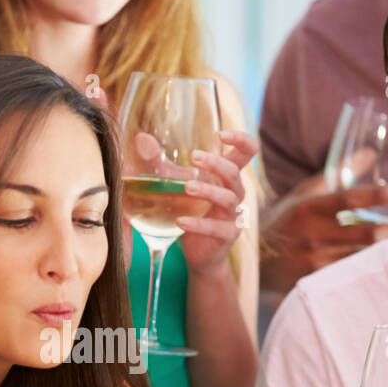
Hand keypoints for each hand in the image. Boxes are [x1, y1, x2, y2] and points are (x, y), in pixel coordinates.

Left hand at [134, 129, 256, 276]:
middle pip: (234, 172)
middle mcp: (235, 193)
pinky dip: (198, 224)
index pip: (247, 152)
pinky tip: (180, 221)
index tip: (220, 134)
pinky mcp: (227, 235)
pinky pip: (217, 228)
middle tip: (193, 157)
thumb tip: (140, 138)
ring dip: (208, 190)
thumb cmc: (190, 210)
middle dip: (216, 163)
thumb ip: (159, 163)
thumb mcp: (173, 184)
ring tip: (187, 187)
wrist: (198, 252)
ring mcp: (233, 215)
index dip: (241, 139)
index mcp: (227, 176)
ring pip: (228, 198)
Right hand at [262, 164, 387, 291]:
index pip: (347, 199)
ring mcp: (314, 261)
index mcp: (309, 208)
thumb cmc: (284, 221)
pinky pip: (350, 276)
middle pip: (364, 234)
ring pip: (362, 258)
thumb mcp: (304, 193)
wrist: (254, 259)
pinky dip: (371, 270)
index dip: (375, 196)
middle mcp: (312, 235)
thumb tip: (370, 152)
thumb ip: (337, 173)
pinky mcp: (315, 282)